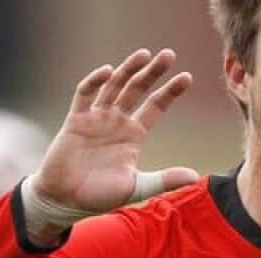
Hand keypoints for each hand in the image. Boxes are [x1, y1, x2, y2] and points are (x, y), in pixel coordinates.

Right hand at [30, 48, 198, 216]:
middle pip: (137, 90)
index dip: (170, 91)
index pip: (155, 106)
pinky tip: (108, 71)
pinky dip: (95, 82)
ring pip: (114, 86)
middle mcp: (117, 121)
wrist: (66, 200)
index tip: (187, 77)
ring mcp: (96, 118)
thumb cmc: (100, 195)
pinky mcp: (76, 120)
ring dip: (128, 70)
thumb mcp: (137, 187)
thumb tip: (194, 177)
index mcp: (134, 135)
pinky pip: (85, 95)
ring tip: (144, 54)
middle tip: (169, 54)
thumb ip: (164, 180)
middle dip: (153, 72)